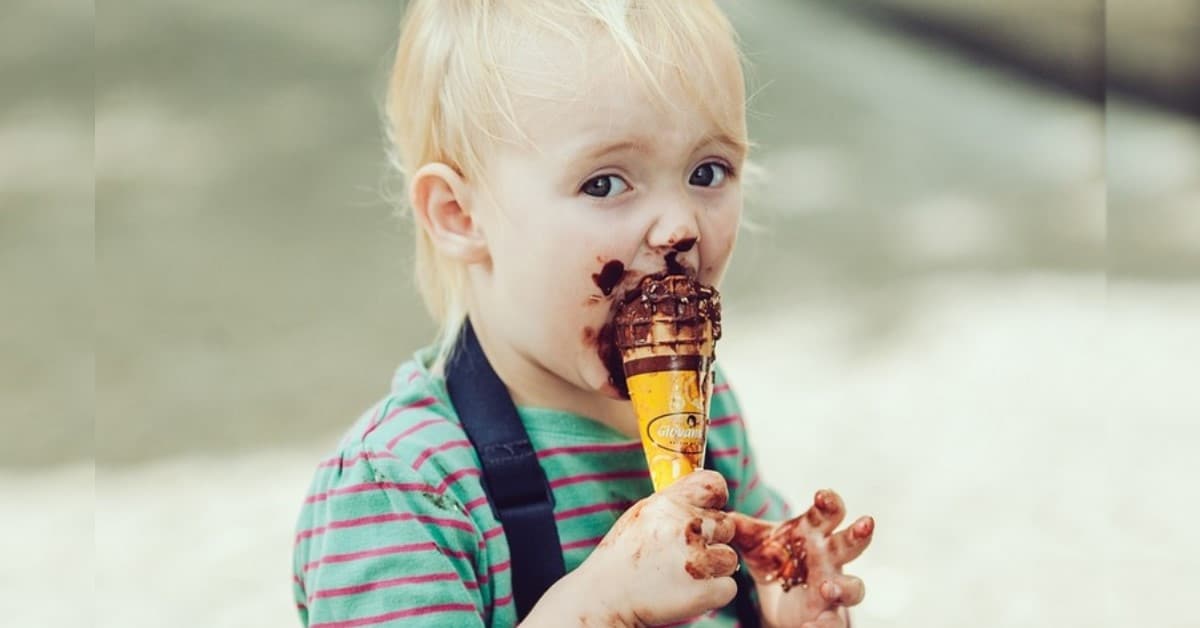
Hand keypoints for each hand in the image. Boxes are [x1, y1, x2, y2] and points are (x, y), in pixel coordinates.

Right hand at [538, 470, 739, 626]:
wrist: (605, 598)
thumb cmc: (624, 556)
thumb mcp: (643, 515)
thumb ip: (675, 501)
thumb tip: (708, 489)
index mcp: (668, 504)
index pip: (713, 485)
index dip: (716, 499)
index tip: (708, 511)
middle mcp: (684, 526)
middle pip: (726, 525)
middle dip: (712, 540)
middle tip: (683, 554)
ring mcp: (695, 559)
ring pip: (729, 558)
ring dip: (713, 568)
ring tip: (682, 575)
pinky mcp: (704, 590)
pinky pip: (728, 587)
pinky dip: (713, 593)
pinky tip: (686, 592)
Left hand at [729, 489, 873, 627]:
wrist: (778, 596)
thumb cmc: (776, 558)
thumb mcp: (755, 542)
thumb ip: (739, 528)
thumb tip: (719, 516)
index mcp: (814, 532)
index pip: (828, 513)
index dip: (830, 503)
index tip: (822, 495)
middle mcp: (829, 557)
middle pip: (850, 543)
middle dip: (859, 534)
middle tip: (866, 523)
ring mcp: (832, 586)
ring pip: (853, 586)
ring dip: (845, 586)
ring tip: (827, 587)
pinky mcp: (828, 614)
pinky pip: (833, 622)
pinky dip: (825, 626)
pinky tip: (811, 627)